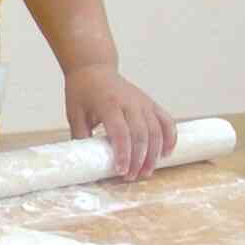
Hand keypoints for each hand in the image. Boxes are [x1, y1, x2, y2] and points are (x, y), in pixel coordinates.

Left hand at [65, 64, 176, 180]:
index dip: (123, 154)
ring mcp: (143, 102)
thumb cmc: (82, 91)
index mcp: (108, 104)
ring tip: (146, 172)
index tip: (120, 171)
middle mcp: (129, 102)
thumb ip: (81, 136)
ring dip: (154, 154)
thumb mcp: (74, 113)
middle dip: (139, 159)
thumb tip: (85, 161)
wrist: (93, 68)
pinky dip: (170, 138)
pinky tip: (166, 154)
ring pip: (156, 131)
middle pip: (141, 135)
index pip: (120, 132)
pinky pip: (166, 121)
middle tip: (132, 177)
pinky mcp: (151, 103)